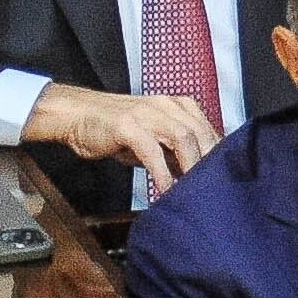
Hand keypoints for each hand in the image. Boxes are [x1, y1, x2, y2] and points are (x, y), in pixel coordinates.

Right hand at [21, 83, 220, 197]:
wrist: (76, 114)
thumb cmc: (113, 128)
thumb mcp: (151, 138)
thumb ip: (173, 152)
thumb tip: (195, 175)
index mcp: (177, 106)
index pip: (208, 130)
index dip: (218, 155)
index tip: (221, 178)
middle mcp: (166, 105)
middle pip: (201, 133)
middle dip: (209, 163)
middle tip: (211, 190)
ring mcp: (147, 113)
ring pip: (182, 137)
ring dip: (190, 167)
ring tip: (191, 191)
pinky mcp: (127, 124)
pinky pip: (152, 150)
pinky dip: (162, 172)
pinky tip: (164, 190)